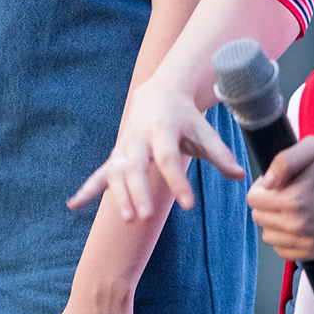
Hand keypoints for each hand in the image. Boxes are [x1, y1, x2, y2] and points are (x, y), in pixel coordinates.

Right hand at [68, 77, 243, 221]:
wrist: (158, 93)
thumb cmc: (185, 117)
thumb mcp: (203, 130)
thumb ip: (219, 154)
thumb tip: (240, 176)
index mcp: (162, 129)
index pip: (167, 158)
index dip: (177, 181)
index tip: (189, 205)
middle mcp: (138, 137)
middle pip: (134, 165)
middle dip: (138, 191)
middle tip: (145, 217)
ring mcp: (124, 147)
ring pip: (116, 172)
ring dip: (118, 195)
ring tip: (128, 219)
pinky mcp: (116, 155)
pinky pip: (100, 173)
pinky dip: (87, 189)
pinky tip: (74, 205)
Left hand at [246, 135, 313, 259]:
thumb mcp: (311, 146)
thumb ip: (283, 162)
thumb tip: (267, 183)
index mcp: (295, 200)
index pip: (253, 200)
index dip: (260, 187)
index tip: (274, 182)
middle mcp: (301, 226)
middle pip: (259, 219)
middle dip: (266, 204)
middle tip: (285, 192)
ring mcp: (312, 241)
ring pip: (270, 237)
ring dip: (275, 223)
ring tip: (293, 207)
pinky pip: (286, 252)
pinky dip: (287, 239)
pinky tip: (300, 223)